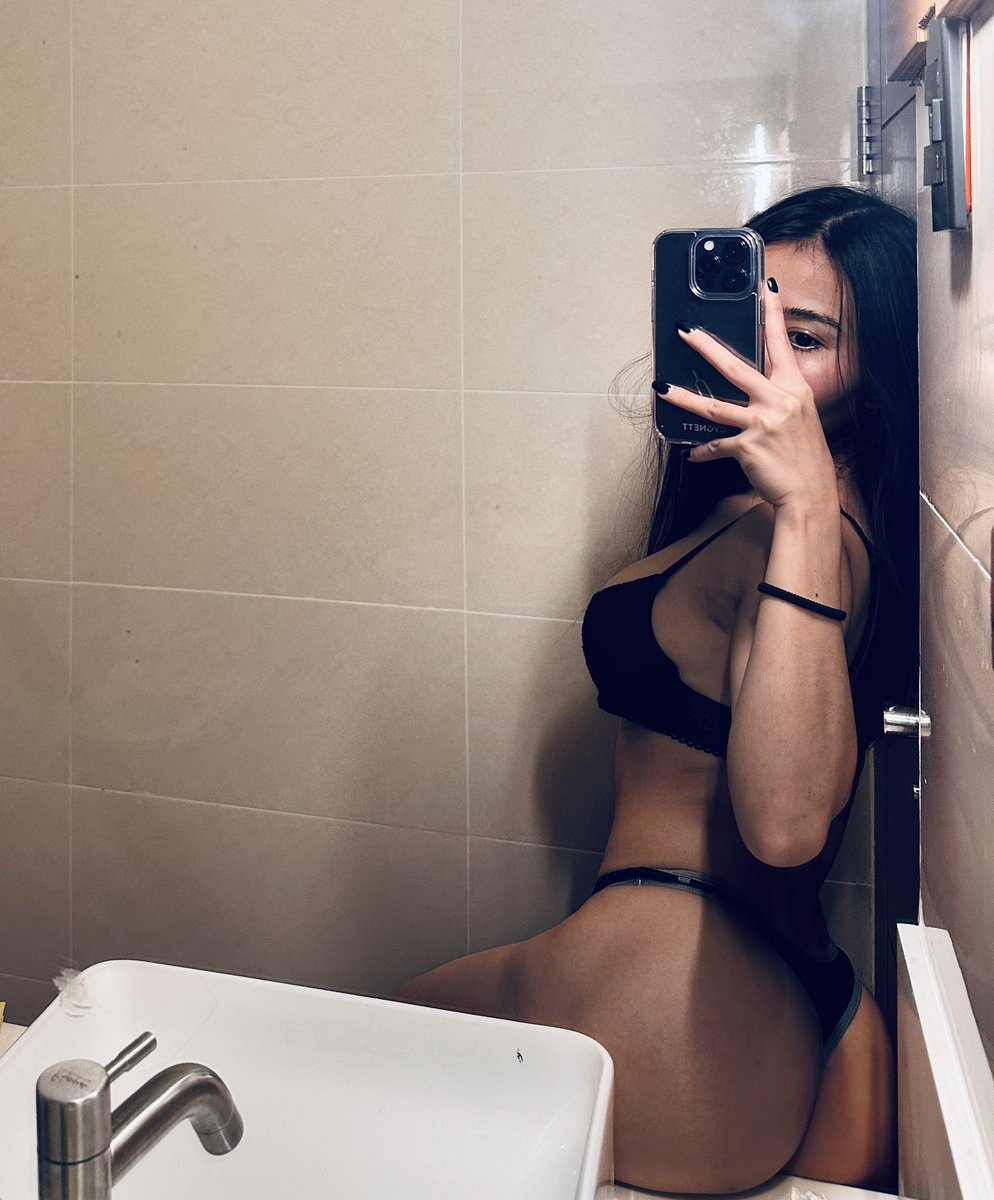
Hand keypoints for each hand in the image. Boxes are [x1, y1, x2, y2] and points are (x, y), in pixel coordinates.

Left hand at [659, 281, 837, 509]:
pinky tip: (693, 454)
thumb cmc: (806, 458)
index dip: (774, 315)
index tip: (766, 288)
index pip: (780, 344)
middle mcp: (778, 401)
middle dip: (706, 347)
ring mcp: (762, 423)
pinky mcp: (747, 447)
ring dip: (684, 397)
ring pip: (713, 406)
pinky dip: (702, 452)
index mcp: (794, 389)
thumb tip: (752, 391)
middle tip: (685, 331)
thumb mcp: (800, 419)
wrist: (810, 493)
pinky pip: (715, 446)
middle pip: (734, 367)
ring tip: (662, 388)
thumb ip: (778, 399)